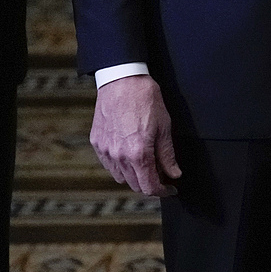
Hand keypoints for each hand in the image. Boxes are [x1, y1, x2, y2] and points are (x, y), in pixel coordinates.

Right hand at [91, 75, 180, 195]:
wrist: (122, 80)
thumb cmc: (145, 99)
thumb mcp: (164, 126)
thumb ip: (167, 155)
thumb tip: (174, 174)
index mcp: (138, 153)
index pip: (150, 186)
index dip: (163, 191)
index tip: (171, 189)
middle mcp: (119, 156)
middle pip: (135, 185)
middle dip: (150, 185)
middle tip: (162, 177)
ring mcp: (105, 151)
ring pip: (121, 177)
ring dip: (134, 177)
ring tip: (146, 164)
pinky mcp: (97, 143)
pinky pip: (109, 165)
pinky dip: (120, 167)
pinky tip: (130, 155)